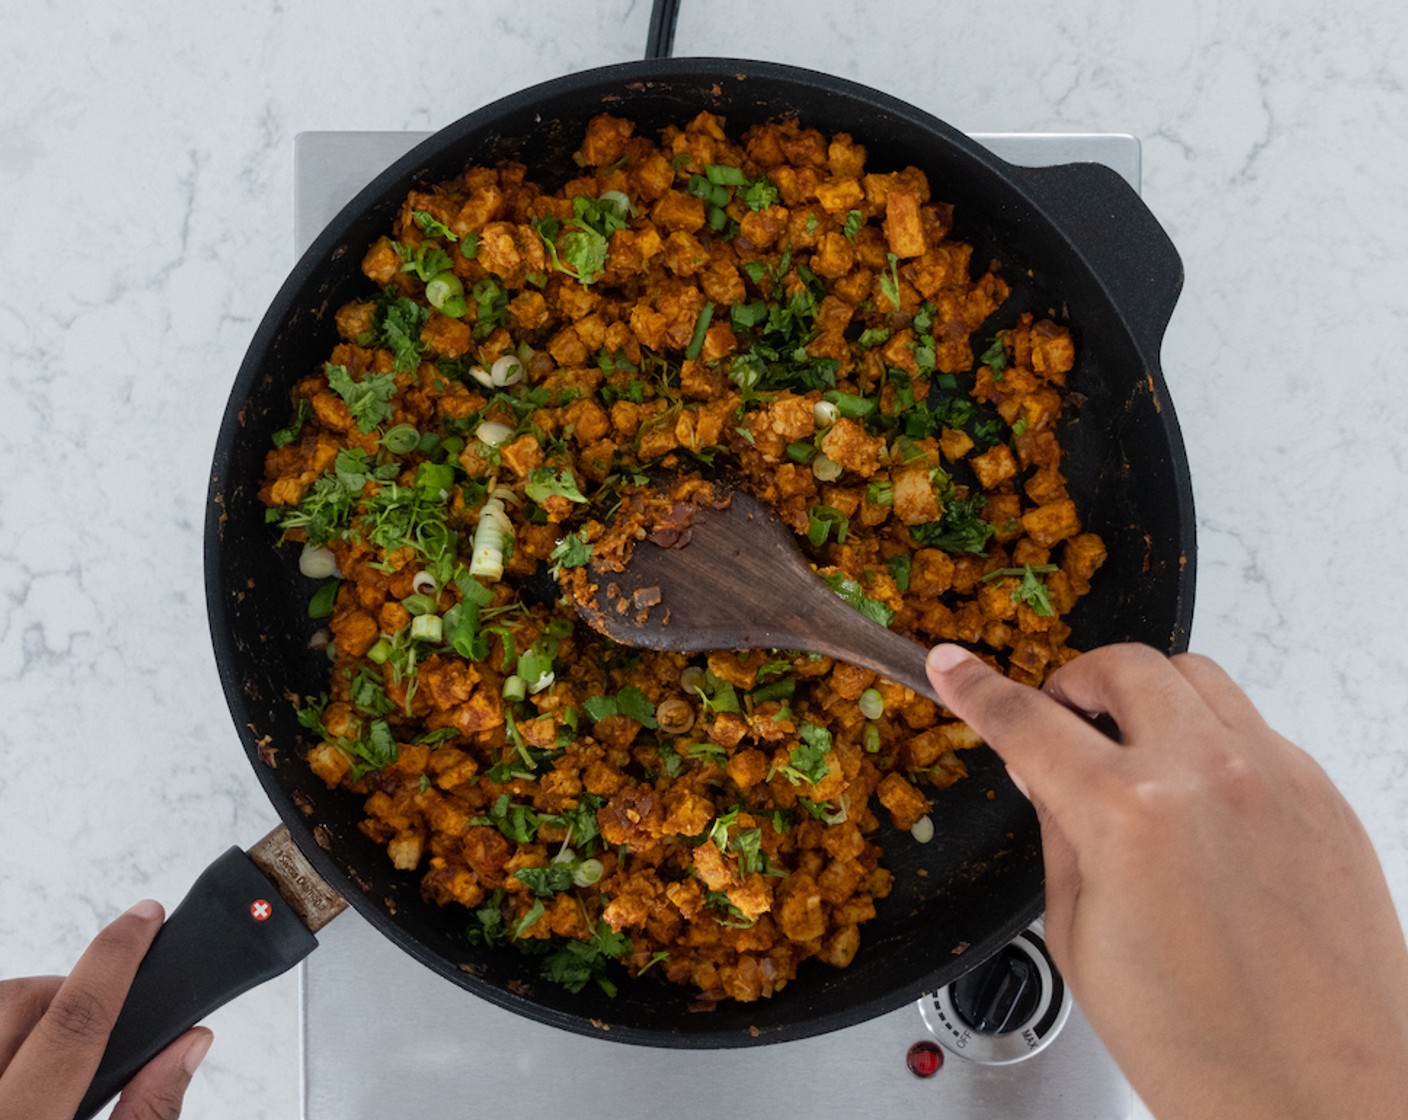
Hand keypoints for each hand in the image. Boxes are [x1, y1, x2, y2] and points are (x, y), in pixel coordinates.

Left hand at [0, 900, 210, 1119]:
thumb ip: (148, 1113)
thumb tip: (189, 1045)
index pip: (77, 1021)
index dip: (118, 958)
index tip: (145, 917)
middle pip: (26, 1004)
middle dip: (72, 996)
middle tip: (99, 1035)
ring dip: (30, 1016)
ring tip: (49, 1064)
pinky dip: (5, 1030)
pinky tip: (18, 1067)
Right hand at [926, 642, 1407, 1119]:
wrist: (1319, 1097)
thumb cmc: (1198, 1045)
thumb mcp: (1081, 937)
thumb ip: (1060, 834)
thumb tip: (1043, 774)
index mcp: (1130, 816)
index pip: (1029, 722)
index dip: (978, 690)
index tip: (954, 667)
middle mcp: (1210, 776)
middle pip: (1125, 667)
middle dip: (1074, 683)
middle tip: (1057, 720)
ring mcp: (1277, 779)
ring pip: (1198, 678)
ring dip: (1146, 696)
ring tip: (1128, 750)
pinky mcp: (1323, 797)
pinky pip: (1252, 728)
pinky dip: (1206, 738)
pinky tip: (1193, 799)